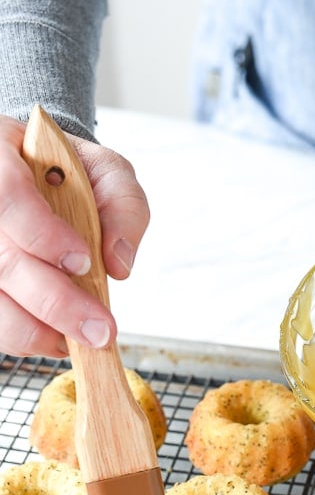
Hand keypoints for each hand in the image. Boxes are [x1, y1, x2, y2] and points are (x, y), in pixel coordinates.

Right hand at [0, 114, 149, 357]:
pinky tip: (57, 336)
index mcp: (0, 155)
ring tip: (80, 339)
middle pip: (1, 260)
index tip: (83, 261)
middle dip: (54, 301)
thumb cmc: (69, 174)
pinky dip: (26, 336)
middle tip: (98, 329)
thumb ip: (122, 207)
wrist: (42, 179)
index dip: (42, 234)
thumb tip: (118, 262)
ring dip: (37, 329)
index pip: (8, 196)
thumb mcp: (106, 174)